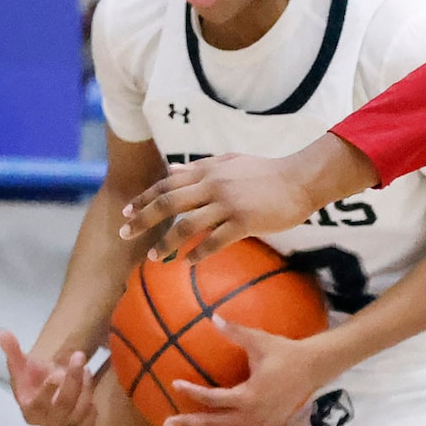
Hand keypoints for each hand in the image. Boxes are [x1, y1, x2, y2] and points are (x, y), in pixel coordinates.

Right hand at [0, 332, 95, 425]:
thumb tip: (2, 331)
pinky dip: (92, 397)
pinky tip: (88, 380)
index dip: (47, 391)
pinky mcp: (81, 424)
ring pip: (81, 407)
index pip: (38, 404)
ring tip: (85, 366)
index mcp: (29, 410)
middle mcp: (48, 421)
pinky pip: (92, 415)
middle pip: (64, 403)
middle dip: (73, 378)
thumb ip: (12, 351)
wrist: (47, 398)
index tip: (55, 374)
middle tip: (78, 355)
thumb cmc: (31, 383)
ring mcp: (66, 424)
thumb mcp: (20, 368)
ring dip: (86, 384)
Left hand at [122, 153, 313, 259]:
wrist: (300, 179)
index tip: (126, 213)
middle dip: (142, 220)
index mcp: (207, 171)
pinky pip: (214, 241)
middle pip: (168, 204)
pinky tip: (188, 263)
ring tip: (153, 258)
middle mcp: (213, 186)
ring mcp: (228, 204)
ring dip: (166, 243)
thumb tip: (169, 171)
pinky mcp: (244, 221)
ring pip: (186, 225)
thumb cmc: (267, 172)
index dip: (143, 199)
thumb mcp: (229, 161)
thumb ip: (198, 167)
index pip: (166, 184)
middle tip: (124, 235)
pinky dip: (198, 253)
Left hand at [165, 320, 338, 425]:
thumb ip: (235, 332)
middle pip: (215, 423)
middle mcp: (252, 414)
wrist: (313, 367)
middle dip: (191, 424)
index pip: (213, 398)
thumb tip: (213, 317)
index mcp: (248, 395)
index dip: (192, 392)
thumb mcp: (259, 341)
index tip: (175, 384)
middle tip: (168, 424)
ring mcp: (262, 424)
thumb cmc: (284, 352)